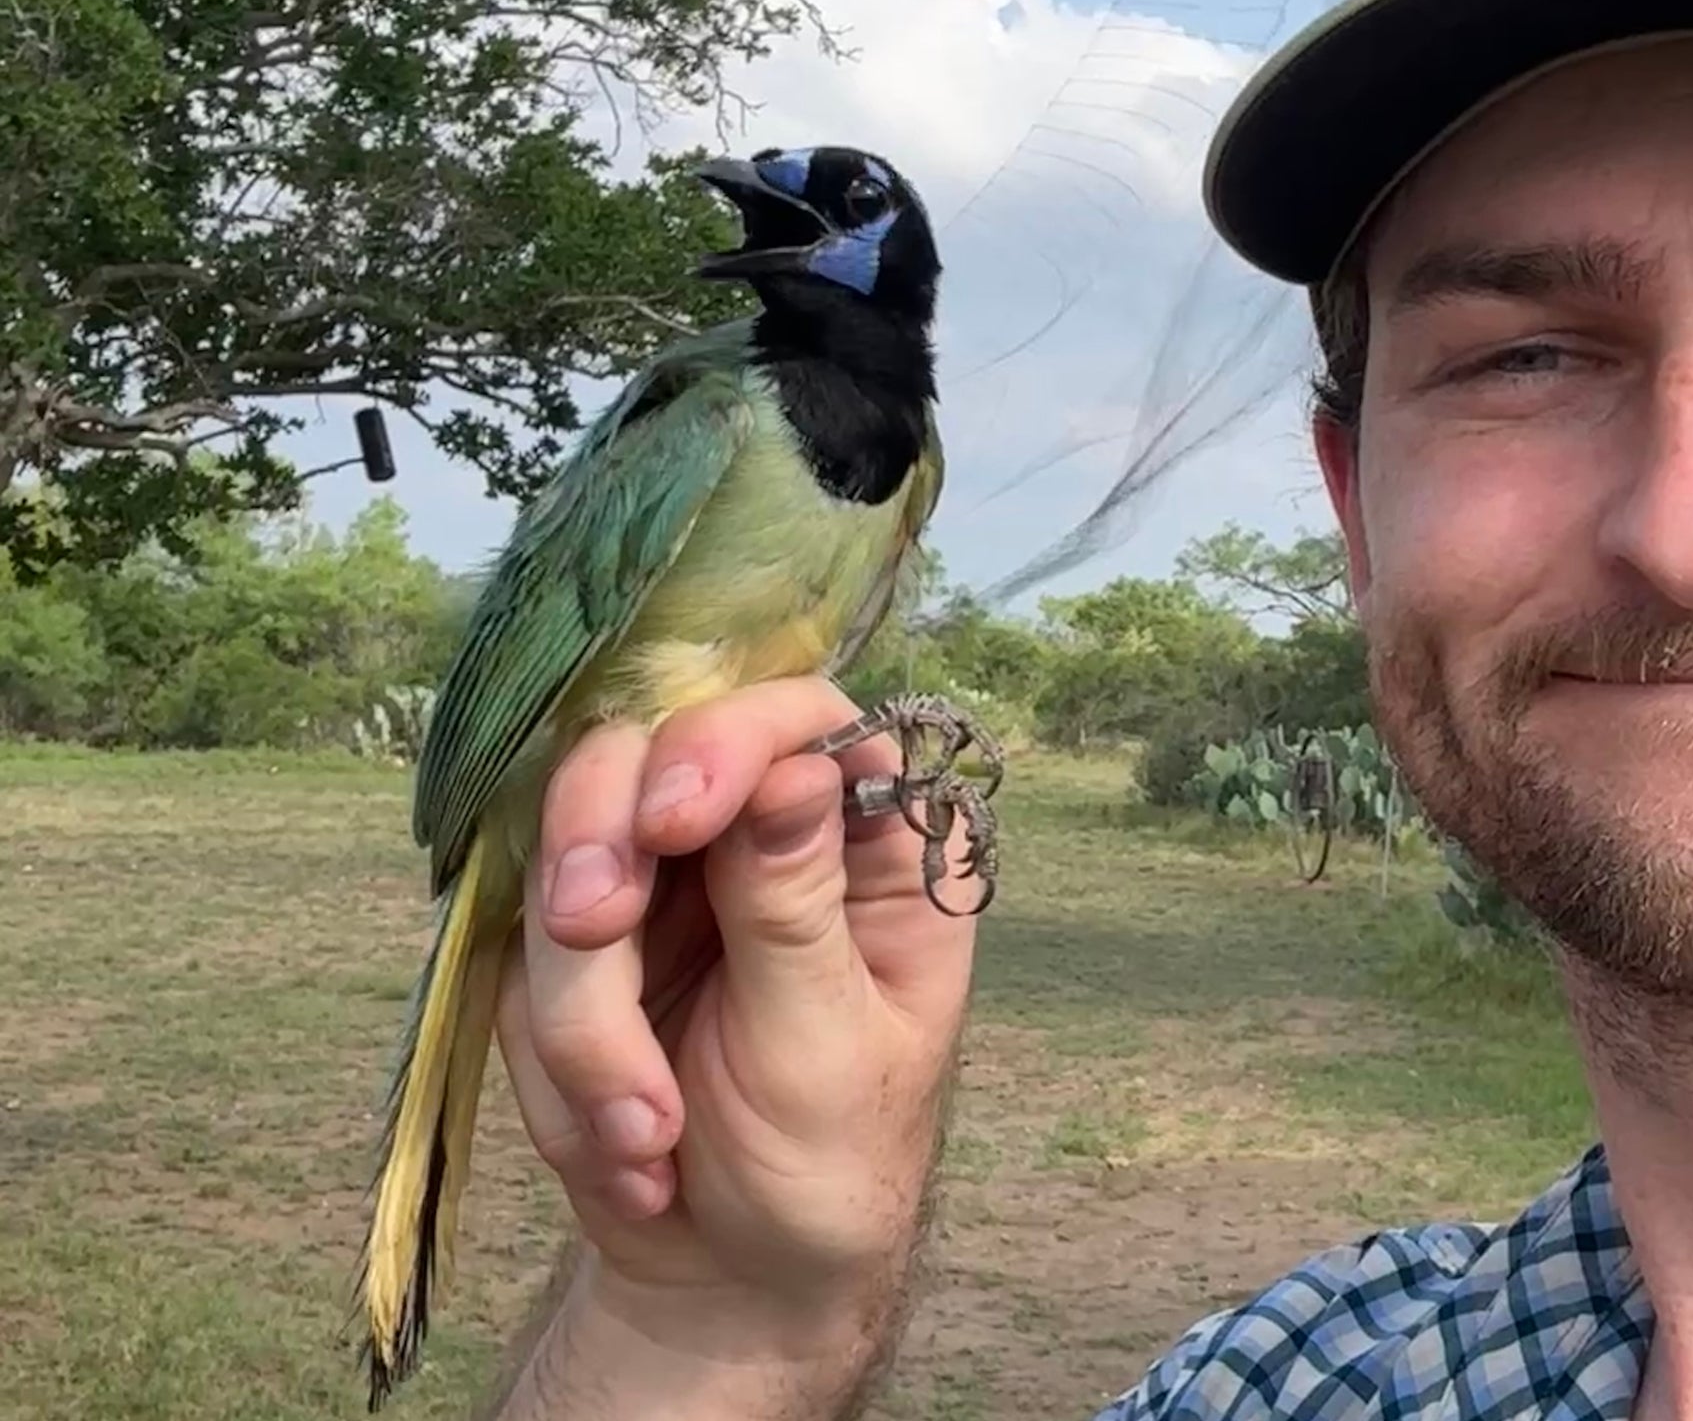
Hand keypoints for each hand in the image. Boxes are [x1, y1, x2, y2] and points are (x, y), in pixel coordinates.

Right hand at [494, 675, 977, 1382]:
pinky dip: (555, 1064)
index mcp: (868, 844)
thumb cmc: (827, 1165)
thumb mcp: (827, 1045)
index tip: (670, 818)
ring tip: (649, 1134)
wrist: (730, 1279)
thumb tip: (797, 767)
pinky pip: (517, 961)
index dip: (723, 740)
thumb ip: (796, 908)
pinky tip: (626, 1150)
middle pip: (643, 757)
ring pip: (563, 867)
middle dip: (603, 853)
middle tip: (593, 931)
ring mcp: (659, 886)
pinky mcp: (577, 946)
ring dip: (585, 1016)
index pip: (797, 720)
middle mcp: (758, 837)